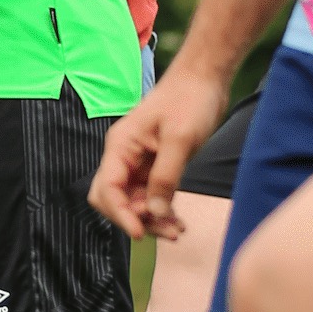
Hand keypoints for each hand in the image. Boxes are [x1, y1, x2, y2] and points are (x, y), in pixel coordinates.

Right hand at [89, 67, 229, 240]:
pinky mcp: (156, 165)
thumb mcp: (179, 139)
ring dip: (152, 219)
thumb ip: (165, 177)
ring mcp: (139, 162)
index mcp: (120, 146)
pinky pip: (151, 196)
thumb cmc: (189, 100)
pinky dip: (162, 210)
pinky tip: (178, 221)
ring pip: (134, 201)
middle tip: (165, 231)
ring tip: (177, 231)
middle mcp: (124, 156)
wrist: (205, 78)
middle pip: (114, 199)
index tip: (140, 233)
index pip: (107, 189)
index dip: (120, 214)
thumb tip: (155, 213)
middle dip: (134, 219)